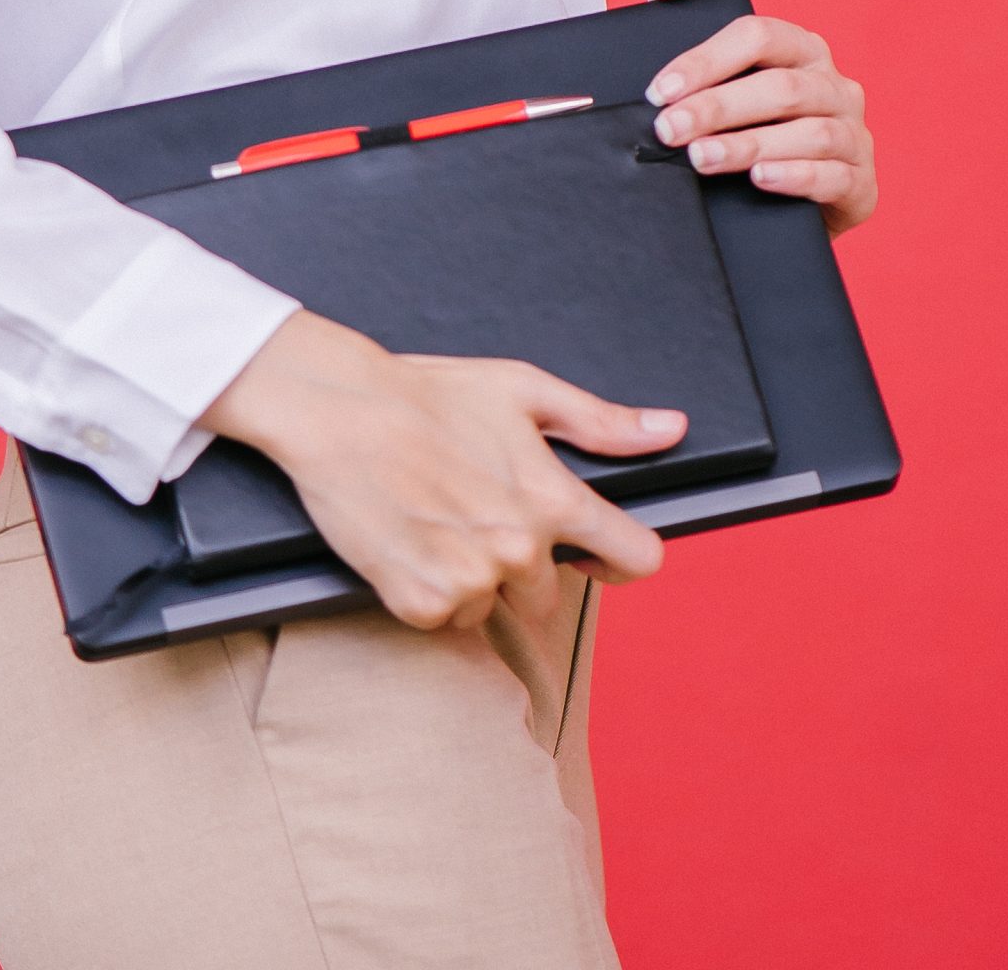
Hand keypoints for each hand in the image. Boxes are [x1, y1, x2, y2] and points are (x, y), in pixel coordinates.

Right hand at [197, 310, 678, 631]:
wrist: (337, 411)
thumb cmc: (427, 393)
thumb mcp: (522, 390)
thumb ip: (602, 421)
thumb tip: (670, 430)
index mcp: (551, 497)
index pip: (635, 556)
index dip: (626, 557)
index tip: (604, 553)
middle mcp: (517, 549)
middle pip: (551, 591)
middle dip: (524, 562)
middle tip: (479, 509)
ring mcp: (467, 582)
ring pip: (493, 607)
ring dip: (474, 578)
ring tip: (439, 519)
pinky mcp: (418, 604)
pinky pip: (444, 618)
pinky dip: (429, 590)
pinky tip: (412, 542)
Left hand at [643, 0, 878, 234]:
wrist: (770, 206)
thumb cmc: (740, 129)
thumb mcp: (708, 76)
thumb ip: (685, 14)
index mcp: (800, 49)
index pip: (758, 36)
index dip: (706, 60)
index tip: (660, 90)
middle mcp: (833, 85)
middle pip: (780, 87)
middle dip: (717, 108)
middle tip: (669, 130)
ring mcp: (854, 134)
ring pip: (809, 132)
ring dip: (749, 144)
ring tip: (702, 158)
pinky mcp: (861, 184)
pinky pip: (836, 176)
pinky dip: (797, 176)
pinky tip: (759, 179)